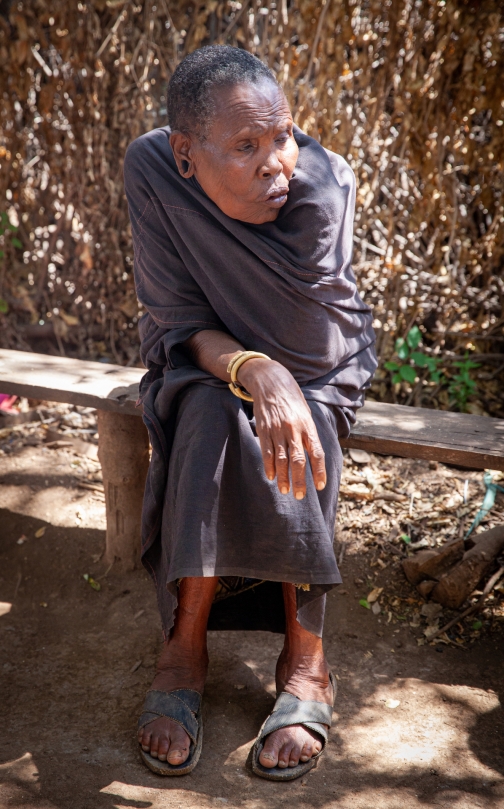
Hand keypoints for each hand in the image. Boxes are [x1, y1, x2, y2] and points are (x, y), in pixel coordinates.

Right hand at [237, 358, 325, 498]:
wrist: (271, 381)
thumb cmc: (292, 399)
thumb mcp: (306, 413)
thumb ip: (309, 434)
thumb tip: (314, 456)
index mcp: (307, 426)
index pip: (316, 453)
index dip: (319, 471)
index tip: (320, 485)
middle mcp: (294, 429)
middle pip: (298, 460)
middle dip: (299, 480)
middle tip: (299, 496)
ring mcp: (277, 430)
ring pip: (281, 459)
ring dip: (283, 477)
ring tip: (285, 490)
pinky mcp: (263, 429)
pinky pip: (266, 451)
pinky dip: (269, 466)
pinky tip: (271, 477)